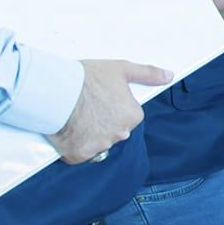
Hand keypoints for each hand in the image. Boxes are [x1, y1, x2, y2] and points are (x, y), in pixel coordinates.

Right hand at [53, 60, 170, 162]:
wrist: (55, 90)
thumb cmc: (87, 78)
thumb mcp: (121, 69)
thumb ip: (148, 74)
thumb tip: (168, 76)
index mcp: (132, 117)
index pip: (129, 117)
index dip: (114, 107)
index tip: (102, 99)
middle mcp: (119, 135)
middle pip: (114, 131)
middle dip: (103, 122)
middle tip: (88, 107)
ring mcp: (99, 146)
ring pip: (98, 143)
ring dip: (90, 134)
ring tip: (76, 116)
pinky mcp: (79, 155)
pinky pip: (80, 154)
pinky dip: (75, 145)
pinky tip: (69, 130)